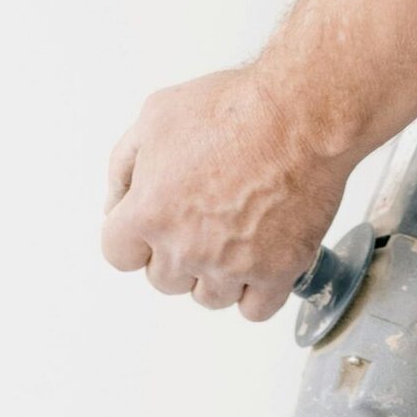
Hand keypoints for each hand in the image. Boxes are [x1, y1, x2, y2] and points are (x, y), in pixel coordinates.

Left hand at [101, 65, 348, 321]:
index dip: (135, 238)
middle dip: (177, 254)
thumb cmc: (233, 107)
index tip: (155, 224)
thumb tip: (115, 206)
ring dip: (216, 275)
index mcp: (148, 212)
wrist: (301, 112)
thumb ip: (124, 166)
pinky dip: (255, 292)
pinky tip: (261, 261)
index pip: (118, 255)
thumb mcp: (156, 115)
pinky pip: (254, 309)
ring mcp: (230, 266)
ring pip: (208, 298)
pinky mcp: (274, 274)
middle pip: (164, 280)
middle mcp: (184, 249)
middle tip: (204, 218)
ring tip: (236, 234)